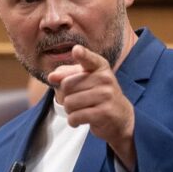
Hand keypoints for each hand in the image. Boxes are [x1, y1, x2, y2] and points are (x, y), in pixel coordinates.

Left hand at [47, 44, 135, 168]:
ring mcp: (106, 95)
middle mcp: (105, 78)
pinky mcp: (105, 112)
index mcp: (100, 66)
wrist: (120, 116)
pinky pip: (76, 116)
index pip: (88, 59)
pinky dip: (73, 121)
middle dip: (66, 96)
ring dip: (69, 110)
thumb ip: (67, 75)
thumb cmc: (98, 95)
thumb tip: (52, 77)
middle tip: (78, 101)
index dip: (82, 54)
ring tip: (80, 110)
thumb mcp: (85, 81)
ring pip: (69, 103)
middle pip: (67, 85)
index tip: (76, 50)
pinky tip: (79, 120)